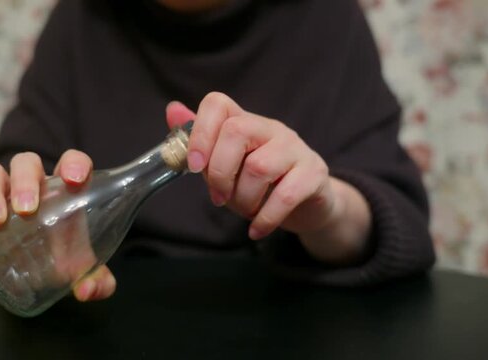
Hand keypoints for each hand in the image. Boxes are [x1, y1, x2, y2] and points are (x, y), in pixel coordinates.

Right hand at [0, 150, 116, 301]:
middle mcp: (33, 187)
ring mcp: (3, 198)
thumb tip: (88, 290)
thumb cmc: (65, 252)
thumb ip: (98, 281)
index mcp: (64, 190)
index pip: (72, 161)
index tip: (74, 179)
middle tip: (27, 210)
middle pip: (26, 163)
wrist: (37, 263)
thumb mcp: (83, 267)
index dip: (74, 163)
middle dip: (25, 182)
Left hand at [166, 92, 370, 263]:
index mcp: (245, 123)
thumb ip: (201, 144)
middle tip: (219, 198)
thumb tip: (172, 111)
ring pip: (259, 167)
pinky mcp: (314, 173)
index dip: (200, 132)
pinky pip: (285, 195)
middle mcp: (271, 129)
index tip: (193, 166)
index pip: (218, 103)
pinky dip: (265, 218)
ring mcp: (295, 149)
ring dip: (243, 199)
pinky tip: (256, 229)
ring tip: (244, 211)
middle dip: (220, 172)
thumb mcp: (226, 167)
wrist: (309, 206)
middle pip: (237, 131)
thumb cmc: (260, 186)